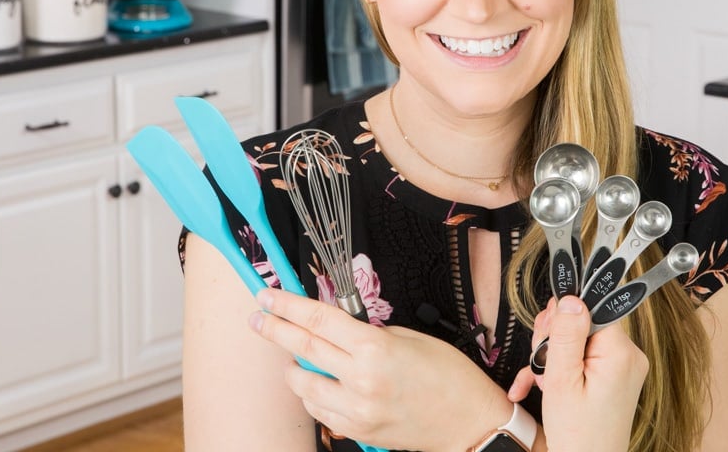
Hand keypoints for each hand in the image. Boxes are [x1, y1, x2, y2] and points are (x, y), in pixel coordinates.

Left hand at [250, 288, 508, 451]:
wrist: (470, 423)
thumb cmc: (449, 375)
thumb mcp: (410, 338)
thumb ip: (368, 334)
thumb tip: (335, 327)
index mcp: (375, 348)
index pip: (319, 320)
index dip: (288, 305)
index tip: (268, 296)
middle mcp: (360, 380)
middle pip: (303, 349)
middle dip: (275, 330)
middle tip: (256, 318)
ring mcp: (357, 410)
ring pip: (304, 385)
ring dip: (293, 368)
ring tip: (292, 358)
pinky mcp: (358, 431)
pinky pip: (320, 411)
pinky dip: (312, 395)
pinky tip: (315, 384)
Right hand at [508, 296, 647, 451]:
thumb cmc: (578, 436)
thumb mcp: (562, 381)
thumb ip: (565, 336)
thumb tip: (570, 298)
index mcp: (620, 353)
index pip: (591, 308)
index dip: (563, 316)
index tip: (546, 332)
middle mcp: (627, 356)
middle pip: (583, 323)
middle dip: (554, 339)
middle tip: (541, 363)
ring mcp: (621, 367)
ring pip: (578, 341)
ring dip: (553, 357)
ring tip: (543, 381)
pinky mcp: (612, 377)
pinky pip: (583, 359)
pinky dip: (560, 370)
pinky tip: (538, 386)